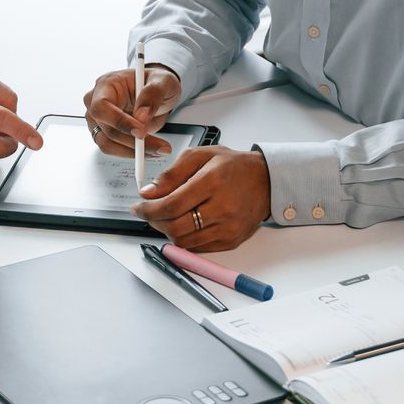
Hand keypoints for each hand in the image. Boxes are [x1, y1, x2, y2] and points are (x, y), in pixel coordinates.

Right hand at [82, 64, 182, 157]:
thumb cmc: (156, 82)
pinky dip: (132, 153)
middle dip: (133, 142)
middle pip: (106, 129)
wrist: (157, 92)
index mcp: (107, 84)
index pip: (102, 106)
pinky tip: (150, 149)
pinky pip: (114, 149)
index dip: (119, 122)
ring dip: (133, 151)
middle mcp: (96, 102)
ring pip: (108, 144)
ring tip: (158, 149)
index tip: (141, 132)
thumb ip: (152, 95)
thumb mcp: (163, 81)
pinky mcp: (104, 133)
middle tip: (159, 146)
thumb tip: (141, 117)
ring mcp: (98, 119)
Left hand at [133, 146, 270, 252]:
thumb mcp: (200, 156)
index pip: (171, 205)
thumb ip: (171, 173)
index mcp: (212, 182)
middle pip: (174, 226)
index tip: (137, 208)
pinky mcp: (231, 240)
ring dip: (167, 230)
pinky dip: (184, 238)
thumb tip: (148, 193)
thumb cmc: (233, 166)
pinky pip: (197, 247)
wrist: (266, 181)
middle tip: (149, 212)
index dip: (148, 210)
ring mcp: (228, 228)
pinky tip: (185, 223)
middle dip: (154, 221)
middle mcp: (222, 208)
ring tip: (167, 216)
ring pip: (183, 240)